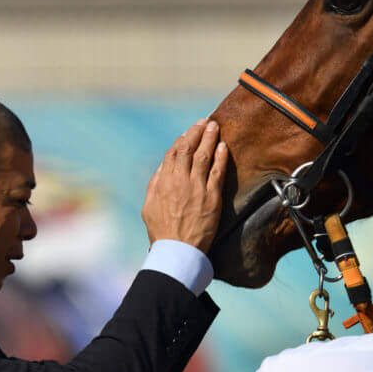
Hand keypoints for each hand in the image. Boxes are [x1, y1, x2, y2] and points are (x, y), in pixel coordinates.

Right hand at [142, 120, 227, 253]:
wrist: (177, 250)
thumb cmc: (162, 231)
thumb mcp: (149, 206)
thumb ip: (155, 184)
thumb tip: (162, 168)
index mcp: (163, 182)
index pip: (173, 153)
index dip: (181, 139)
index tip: (188, 133)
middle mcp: (179, 181)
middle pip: (188, 148)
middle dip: (197, 132)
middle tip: (205, 122)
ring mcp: (197, 188)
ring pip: (204, 155)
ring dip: (210, 138)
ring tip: (215, 126)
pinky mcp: (212, 198)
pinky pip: (217, 172)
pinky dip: (220, 157)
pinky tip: (223, 146)